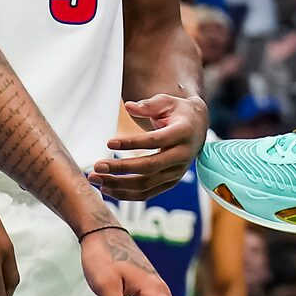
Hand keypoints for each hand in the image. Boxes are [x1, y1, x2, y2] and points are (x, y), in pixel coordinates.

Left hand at [93, 94, 208, 198]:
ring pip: (146, 185)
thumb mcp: (167, 101)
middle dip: (120, 168)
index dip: (131, 143)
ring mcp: (177, 172)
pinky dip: (126, 194)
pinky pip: (147, 194)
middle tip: (97, 166)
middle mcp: (182, 155)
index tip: (108, 142)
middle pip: (148, 167)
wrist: (198, 127)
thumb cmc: (178, 111)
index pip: (154, 141)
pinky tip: (108, 188)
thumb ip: (148, 105)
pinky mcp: (170, 183)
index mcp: (183, 132)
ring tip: (97, 179)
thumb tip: (128, 106)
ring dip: (119, 185)